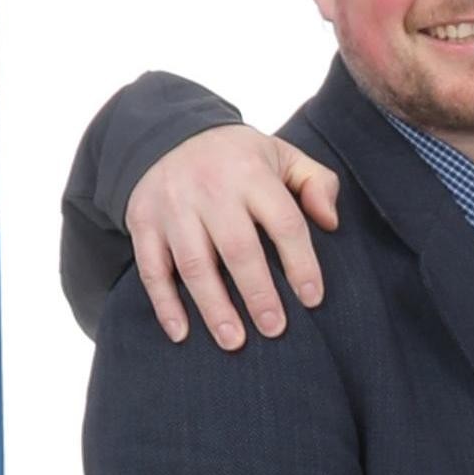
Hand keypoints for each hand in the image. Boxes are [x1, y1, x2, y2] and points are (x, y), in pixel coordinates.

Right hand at [126, 125, 340, 347]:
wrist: (165, 132)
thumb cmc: (239, 159)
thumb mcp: (282, 155)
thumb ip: (315, 183)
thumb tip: (331, 223)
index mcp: (251, 174)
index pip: (284, 224)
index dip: (301, 263)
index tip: (312, 299)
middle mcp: (209, 189)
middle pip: (237, 249)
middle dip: (257, 294)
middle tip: (275, 329)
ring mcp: (172, 206)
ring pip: (193, 263)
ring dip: (213, 307)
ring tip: (234, 341)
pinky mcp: (142, 220)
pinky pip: (151, 267)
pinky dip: (164, 303)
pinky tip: (181, 333)